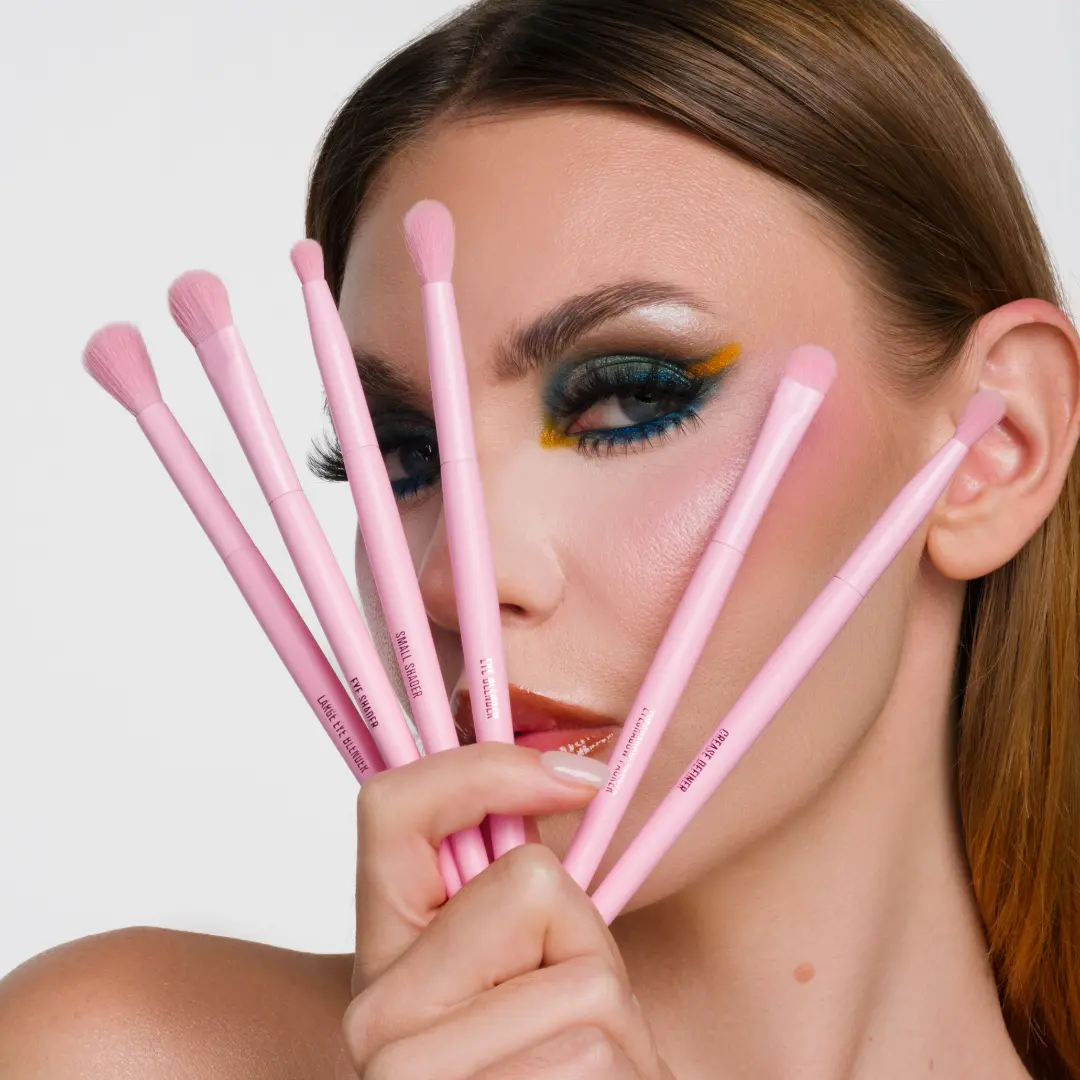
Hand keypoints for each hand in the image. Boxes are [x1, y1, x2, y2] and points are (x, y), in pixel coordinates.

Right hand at [343, 742, 673, 1077]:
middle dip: (588, 943)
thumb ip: (531, 892)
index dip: (487, 766)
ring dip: (619, 1035)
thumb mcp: (541, 967)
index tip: (581, 781)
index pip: (392, 803)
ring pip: (585, 983)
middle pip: (532, 884)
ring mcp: (408, 1078)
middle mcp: (375, 1013)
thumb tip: (582, 773)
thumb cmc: (565, 1070)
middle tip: (576, 1020)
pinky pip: (598, 1055)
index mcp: (388, 947)